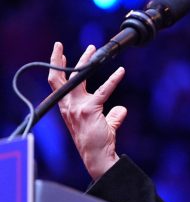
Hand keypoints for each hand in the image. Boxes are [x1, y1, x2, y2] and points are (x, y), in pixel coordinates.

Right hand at [47, 42, 126, 179]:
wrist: (97, 156)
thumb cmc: (98, 141)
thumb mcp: (103, 124)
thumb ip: (112, 115)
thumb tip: (121, 109)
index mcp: (67, 108)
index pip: (57, 84)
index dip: (56, 69)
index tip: (58, 55)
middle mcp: (69, 106)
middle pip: (60, 78)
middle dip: (58, 60)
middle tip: (59, 45)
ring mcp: (77, 107)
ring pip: (79, 78)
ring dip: (86, 62)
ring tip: (93, 49)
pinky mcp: (90, 109)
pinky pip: (103, 90)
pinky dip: (113, 79)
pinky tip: (120, 71)